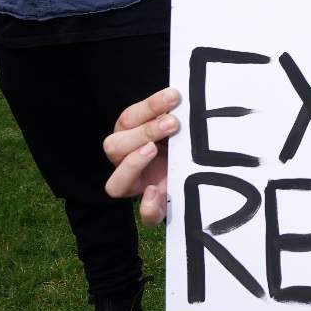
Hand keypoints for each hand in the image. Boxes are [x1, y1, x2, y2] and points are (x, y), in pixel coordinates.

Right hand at [104, 87, 180, 225]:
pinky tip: (155, 190)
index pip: (129, 119)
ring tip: (154, 149)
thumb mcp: (179, 128)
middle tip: (173, 123)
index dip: (149, 107)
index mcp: (131, 137)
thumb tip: (182, 97)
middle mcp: (126, 162)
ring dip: (133, 163)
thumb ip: (175, 115)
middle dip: (143, 132)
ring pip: (115, 184)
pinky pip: (146, 214)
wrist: (198, 171)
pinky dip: (148, 206)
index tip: (173, 96)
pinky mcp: (156, 207)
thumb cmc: (183, 142)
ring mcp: (138, 187)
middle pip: (113, 147)